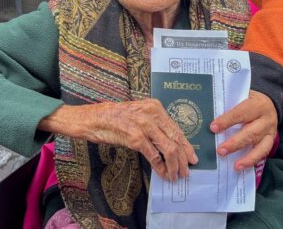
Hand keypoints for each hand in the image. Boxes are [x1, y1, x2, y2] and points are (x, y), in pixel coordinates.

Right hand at [39, 99, 197, 180]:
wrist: (90, 118)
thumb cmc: (112, 118)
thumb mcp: (137, 115)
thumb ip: (153, 125)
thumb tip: (168, 143)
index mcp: (154, 107)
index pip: (176, 128)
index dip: (186, 145)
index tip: (192, 157)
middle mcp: (152, 113)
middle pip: (176, 138)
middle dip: (183, 158)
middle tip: (186, 172)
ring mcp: (144, 125)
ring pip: (168, 148)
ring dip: (174, 165)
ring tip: (175, 176)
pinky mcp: (135, 137)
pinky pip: (153, 155)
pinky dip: (161, 167)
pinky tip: (163, 174)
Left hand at [210, 90, 277, 170]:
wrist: (269, 102)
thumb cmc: (249, 100)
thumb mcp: (241, 97)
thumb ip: (229, 105)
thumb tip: (208, 115)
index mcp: (256, 104)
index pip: (240, 113)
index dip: (227, 121)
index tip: (213, 128)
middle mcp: (265, 118)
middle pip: (250, 132)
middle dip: (235, 143)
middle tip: (220, 150)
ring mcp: (270, 130)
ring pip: (258, 145)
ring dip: (245, 156)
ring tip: (234, 165)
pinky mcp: (270, 140)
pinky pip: (263, 152)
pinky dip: (251, 160)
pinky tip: (240, 167)